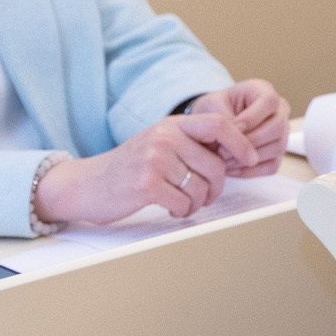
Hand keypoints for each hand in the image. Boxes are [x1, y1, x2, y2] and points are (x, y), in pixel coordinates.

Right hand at [33, 111, 256, 225]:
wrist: (85, 184)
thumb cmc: (130, 167)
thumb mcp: (161, 143)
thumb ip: (192, 143)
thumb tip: (238, 152)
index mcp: (172, 124)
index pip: (220, 124)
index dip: (241, 143)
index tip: (250, 159)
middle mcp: (164, 138)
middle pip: (216, 166)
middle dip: (216, 188)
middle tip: (203, 196)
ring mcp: (154, 160)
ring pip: (201, 188)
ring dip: (197, 203)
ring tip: (182, 202)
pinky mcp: (145, 184)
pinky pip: (184, 203)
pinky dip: (182, 211)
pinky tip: (170, 208)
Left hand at [186, 78, 289, 175]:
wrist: (212, 123)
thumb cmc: (214, 109)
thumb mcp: (210, 105)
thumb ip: (221, 115)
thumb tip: (236, 134)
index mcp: (263, 91)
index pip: (270, 102)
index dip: (253, 117)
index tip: (232, 128)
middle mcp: (279, 111)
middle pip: (278, 127)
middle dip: (250, 141)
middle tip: (223, 149)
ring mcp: (281, 133)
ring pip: (278, 147)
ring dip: (249, 157)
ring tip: (223, 160)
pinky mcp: (276, 153)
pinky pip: (272, 166)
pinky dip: (251, 171)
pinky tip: (230, 168)